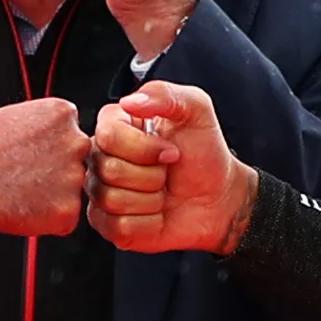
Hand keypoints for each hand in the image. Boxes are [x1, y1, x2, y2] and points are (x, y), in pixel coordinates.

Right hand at [0, 98, 86, 239]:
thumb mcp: (18, 116)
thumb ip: (47, 125)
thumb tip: (58, 136)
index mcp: (64, 114)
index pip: (71, 134)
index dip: (49, 148)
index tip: (29, 154)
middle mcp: (77, 142)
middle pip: (76, 161)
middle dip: (55, 171)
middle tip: (23, 176)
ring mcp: (75, 177)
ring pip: (71, 191)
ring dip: (52, 195)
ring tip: (19, 190)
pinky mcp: (68, 210)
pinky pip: (65, 218)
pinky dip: (47, 220)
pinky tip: (23, 207)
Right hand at [87, 81, 255, 255]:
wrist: (219, 198)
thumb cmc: (205, 153)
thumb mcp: (195, 111)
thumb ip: (164, 94)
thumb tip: (130, 101)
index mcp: (115, 126)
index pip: (107, 135)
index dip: (144, 147)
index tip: (171, 150)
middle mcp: (101, 159)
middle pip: (108, 170)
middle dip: (151, 174)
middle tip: (167, 172)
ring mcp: (101, 193)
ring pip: (113, 200)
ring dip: (151, 199)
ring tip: (162, 191)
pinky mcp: (109, 225)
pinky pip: (119, 226)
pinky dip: (148, 222)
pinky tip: (156, 213)